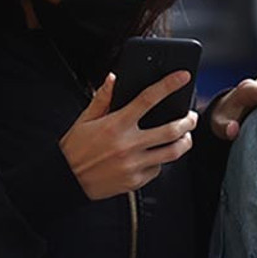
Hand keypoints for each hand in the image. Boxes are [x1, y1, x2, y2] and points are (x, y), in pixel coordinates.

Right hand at [59, 71, 197, 199]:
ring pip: (172, 152)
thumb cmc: (74, 148)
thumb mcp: (85, 119)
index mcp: (116, 124)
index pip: (148, 98)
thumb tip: (114, 78)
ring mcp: (134, 164)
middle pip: (172, 130)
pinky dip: (161, 160)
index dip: (169, 85)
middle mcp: (128, 144)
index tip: (183, 76)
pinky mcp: (135, 181)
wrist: (65, 180)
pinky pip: (157, 169)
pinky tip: (157, 155)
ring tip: (185, 136)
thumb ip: (103, 98)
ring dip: (184, 142)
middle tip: (191, 116)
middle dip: (188, 120)